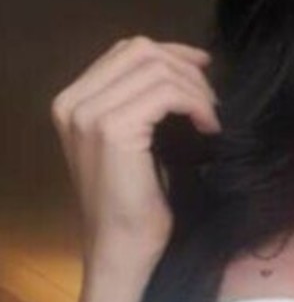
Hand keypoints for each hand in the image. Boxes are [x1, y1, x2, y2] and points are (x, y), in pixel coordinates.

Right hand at [50, 35, 221, 264]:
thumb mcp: (134, 144)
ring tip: (211, 119)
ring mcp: (89, 115)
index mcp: (73, 102)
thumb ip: (141, 104)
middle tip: (213, 101)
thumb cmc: (133, 207)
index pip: (126, 51)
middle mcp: (73, 103)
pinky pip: (166, 93)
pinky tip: (209, 128)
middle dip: (186, 69)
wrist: (122, 250)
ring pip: (156, 68)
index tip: (204, 69)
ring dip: (195, 89)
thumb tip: (184, 69)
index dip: (171, 52)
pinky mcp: (112, 130)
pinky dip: (196, 104)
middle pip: (140, 51)